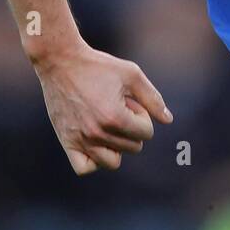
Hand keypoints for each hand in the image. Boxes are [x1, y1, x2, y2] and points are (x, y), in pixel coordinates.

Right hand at [32, 37, 172, 175]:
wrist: (60, 62)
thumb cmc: (98, 66)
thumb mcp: (131, 74)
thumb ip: (152, 98)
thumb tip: (168, 120)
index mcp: (114, 117)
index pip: (146, 134)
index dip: (142, 115)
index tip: (130, 101)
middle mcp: (97, 133)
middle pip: (133, 147)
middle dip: (132, 128)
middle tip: (117, 107)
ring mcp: (80, 140)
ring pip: (112, 162)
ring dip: (117, 146)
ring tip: (109, 126)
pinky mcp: (66, 142)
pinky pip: (84, 167)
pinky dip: (94, 161)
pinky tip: (96, 142)